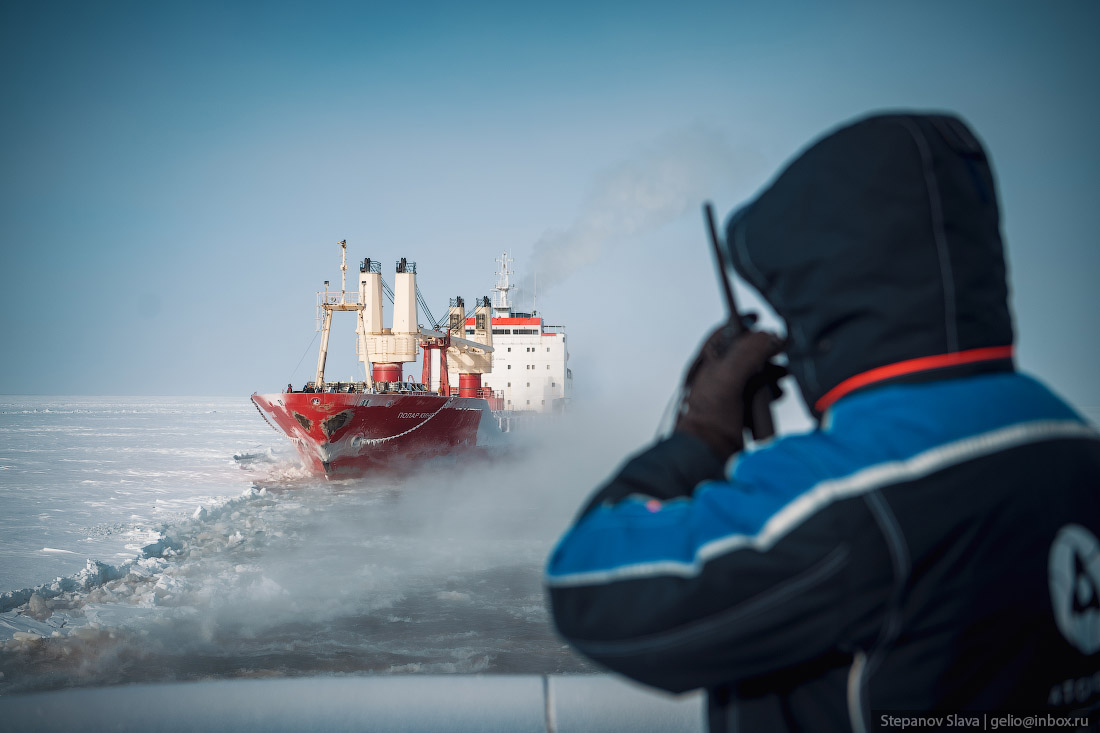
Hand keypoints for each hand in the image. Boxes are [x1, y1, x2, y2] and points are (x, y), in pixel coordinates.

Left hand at [675, 326, 784, 458]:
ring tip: (783, 371)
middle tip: (781, 347)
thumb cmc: (707, 421)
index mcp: (707, 363)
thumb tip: (766, 335)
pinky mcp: (739, 410)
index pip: (724, 333)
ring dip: (771, 369)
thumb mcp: (727, 380)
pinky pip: (758, 393)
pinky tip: (778, 393)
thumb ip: (746, 353)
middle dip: (764, 348)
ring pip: (754, 372)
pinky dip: (770, 390)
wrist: (708, 456)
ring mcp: (728, 393)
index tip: (756, 317)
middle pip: (744, 351)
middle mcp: (716, 375)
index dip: (741, 323)